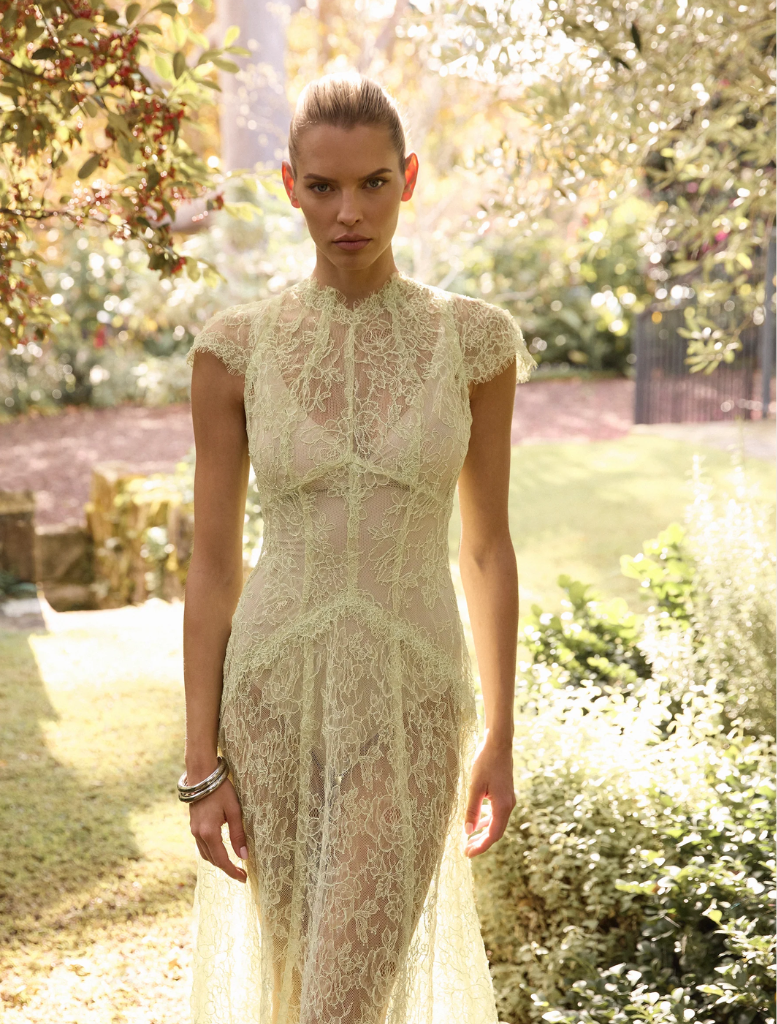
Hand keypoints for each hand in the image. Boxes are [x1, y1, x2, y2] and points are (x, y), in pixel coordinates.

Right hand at [189, 776, 248, 882]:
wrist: (202, 775)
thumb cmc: (221, 790)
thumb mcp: (234, 811)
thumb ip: (238, 835)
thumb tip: (243, 856)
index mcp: (209, 832)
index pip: (222, 860)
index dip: (232, 871)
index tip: (244, 878)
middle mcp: (198, 834)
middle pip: (212, 860)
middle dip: (226, 868)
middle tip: (241, 873)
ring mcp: (194, 830)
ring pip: (205, 854)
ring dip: (218, 861)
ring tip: (232, 864)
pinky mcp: (193, 826)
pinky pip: (202, 846)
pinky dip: (212, 852)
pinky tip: (221, 850)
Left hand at [462, 737, 514, 857]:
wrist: (498, 744)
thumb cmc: (485, 763)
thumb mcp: (475, 787)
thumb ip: (472, 810)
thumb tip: (468, 831)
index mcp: (502, 806)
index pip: (493, 835)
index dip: (480, 846)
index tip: (467, 854)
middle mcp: (509, 805)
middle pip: (496, 832)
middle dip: (482, 842)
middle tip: (466, 850)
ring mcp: (508, 799)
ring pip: (497, 823)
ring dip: (484, 832)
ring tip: (470, 838)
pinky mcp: (505, 794)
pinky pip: (497, 813)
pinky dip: (487, 820)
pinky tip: (478, 820)